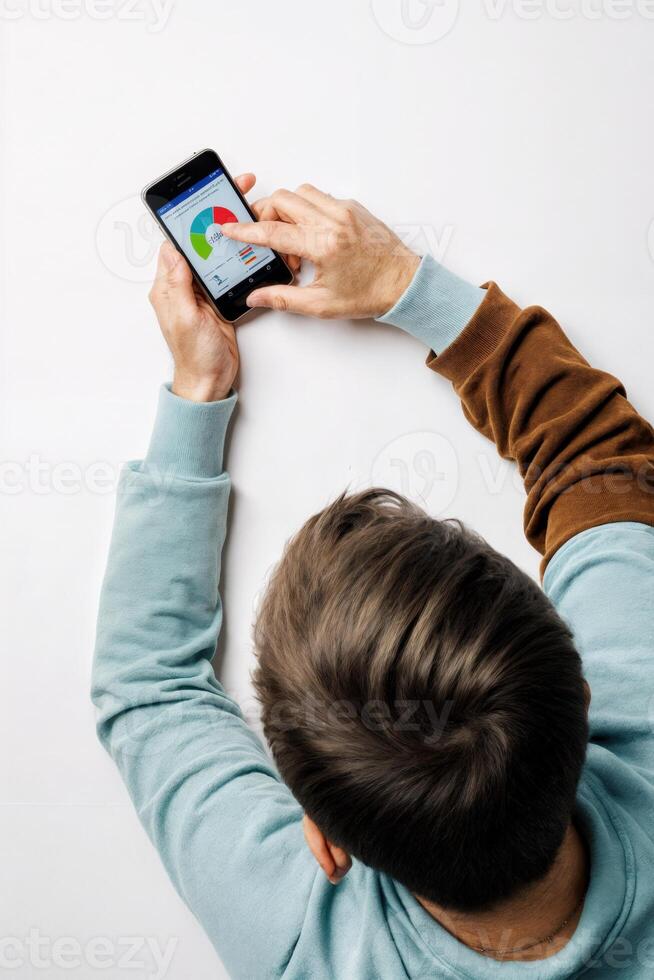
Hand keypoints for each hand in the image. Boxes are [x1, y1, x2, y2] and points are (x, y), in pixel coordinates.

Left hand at [148, 172, 256, 402]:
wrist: (211, 381)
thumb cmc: (194, 355)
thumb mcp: (183, 317)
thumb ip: (177, 283)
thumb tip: (173, 249)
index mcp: (169, 283)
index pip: (180, 238)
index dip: (195, 213)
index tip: (210, 194)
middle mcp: (185, 282)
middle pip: (202, 238)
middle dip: (219, 213)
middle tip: (241, 191)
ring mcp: (203, 289)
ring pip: (218, 250)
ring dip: (234, 231)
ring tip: (252, 209)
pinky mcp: (220, 297)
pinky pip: (230, 268)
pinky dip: (242, 254)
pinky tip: (255, 242)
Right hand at [221, 184, 419, 318]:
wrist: (404, 284)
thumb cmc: (370, 294)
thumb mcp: (321, 304)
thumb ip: (283, 298)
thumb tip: (256, 296)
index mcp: (324, 245)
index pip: (273, 232)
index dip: (245, 230)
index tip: (228, 228)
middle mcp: (334, 221)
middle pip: (282, 200)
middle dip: (264, 215)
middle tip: (264, 238)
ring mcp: (344, 210)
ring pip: (300, 193)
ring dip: (287, 211)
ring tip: (293, 242)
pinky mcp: (353, 207)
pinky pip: (320, 198)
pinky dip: (308, 211)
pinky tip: (312, 237)